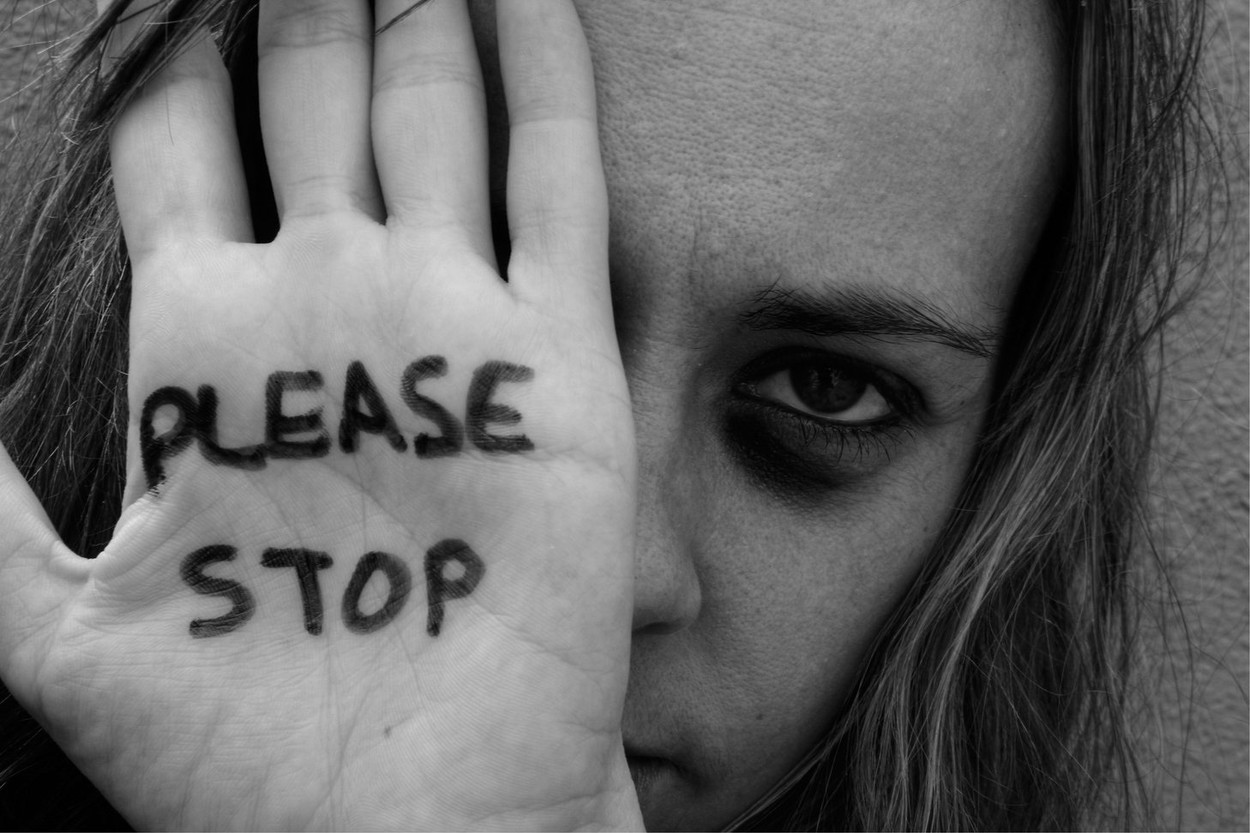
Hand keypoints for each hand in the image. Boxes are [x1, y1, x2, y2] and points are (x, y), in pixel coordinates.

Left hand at [0, 0, 640, 827]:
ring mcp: (448, 323)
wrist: (413, 827)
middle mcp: (327, 309)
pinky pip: (555, 185)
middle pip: (308, 100)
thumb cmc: (235, 750)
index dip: (173, 52)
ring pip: (431, 114)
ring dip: (415, 9)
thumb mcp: (55, 623)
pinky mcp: (556, 362)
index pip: (182, 144)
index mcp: (209, 345)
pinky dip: (547, 80)